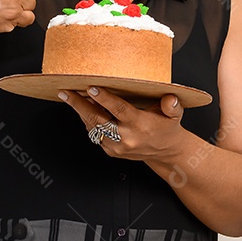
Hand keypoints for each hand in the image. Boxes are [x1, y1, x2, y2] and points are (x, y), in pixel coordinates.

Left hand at [58, 87, 185, 161]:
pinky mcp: (111, 151)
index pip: (119, 110)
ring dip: (80, 112)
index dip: (104, 99)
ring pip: (93, 128)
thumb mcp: (175, 115)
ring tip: (68, 96)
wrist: (165, 152)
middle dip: (80, 105)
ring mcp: (117, 146)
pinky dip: (87, 121)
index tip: (92, 88)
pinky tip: (81, 108)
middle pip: (98, 120)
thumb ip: (172, 106)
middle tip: (66, 92)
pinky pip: (95, 135)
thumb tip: (169, 99)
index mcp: (140, 125)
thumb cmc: (166, 127)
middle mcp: (126, 137)